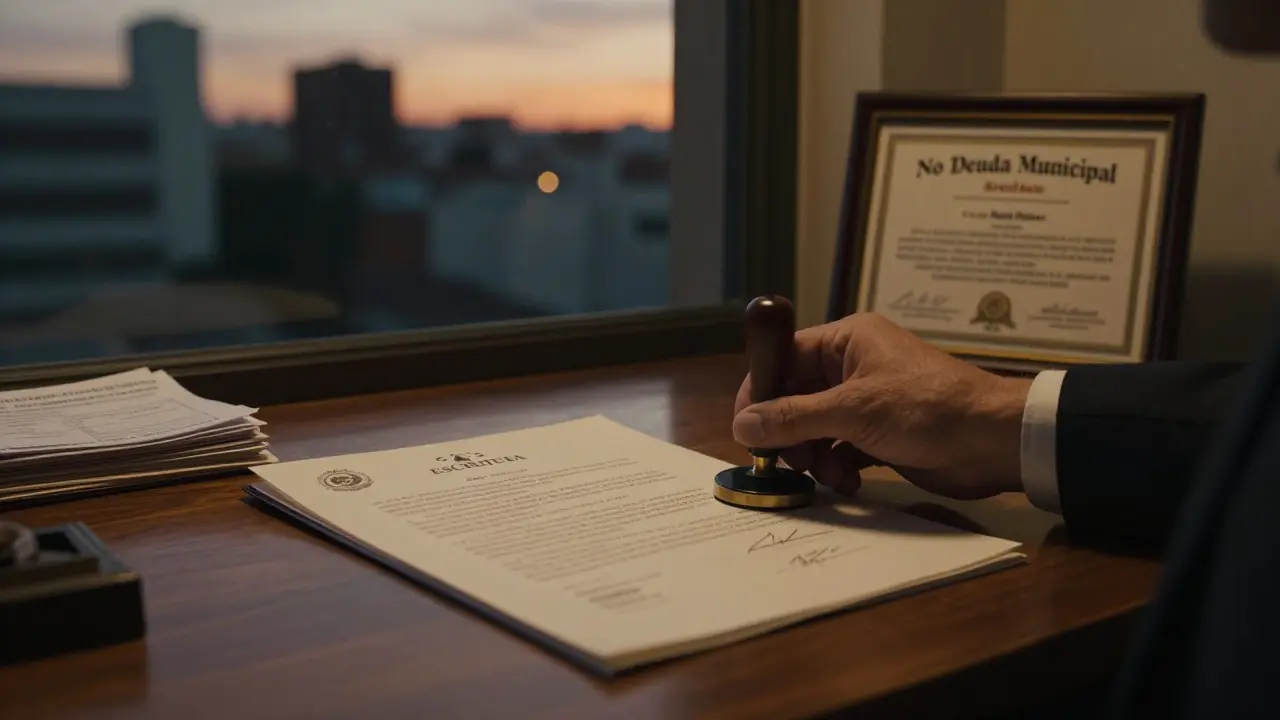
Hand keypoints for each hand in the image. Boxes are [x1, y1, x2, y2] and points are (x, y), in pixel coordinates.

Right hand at [732, 312, 1031, 499]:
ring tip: (830, 474)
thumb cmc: (924, 408)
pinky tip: (849, 483)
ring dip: (814, 455)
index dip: (761, 392)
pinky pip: (839, 448)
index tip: (746, 428)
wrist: (993, 441)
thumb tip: (742, 424)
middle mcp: (852, 366)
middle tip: (790, 461)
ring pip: (815, 428)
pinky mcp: (879, 435)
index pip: (784, 358)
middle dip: (789, 433)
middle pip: (795, 398)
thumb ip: (793, 418)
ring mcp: (866, 402)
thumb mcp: (853, 411)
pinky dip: (837, 467)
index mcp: (846, 341)